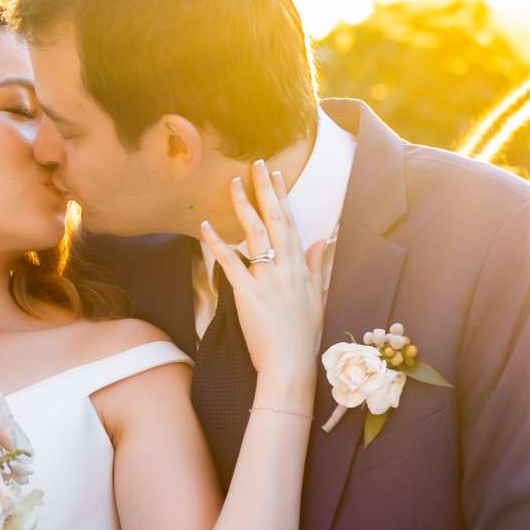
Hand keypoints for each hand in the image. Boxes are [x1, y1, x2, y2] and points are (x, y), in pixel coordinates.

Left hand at [200, 161, 325, 409]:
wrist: (290, 366)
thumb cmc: (303, 336)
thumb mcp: (319, 298)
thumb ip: (320, 267)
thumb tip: (324, 240)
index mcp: (301, 268)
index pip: (291, 224)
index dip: (283, 198)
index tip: (277, 175)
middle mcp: (286, 268)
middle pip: (275, 221)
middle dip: (266, 190)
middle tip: (257, 163)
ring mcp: (267, 280)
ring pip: (254, 235)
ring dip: (243, 206)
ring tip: (233, 183)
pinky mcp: (247, 295)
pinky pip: (231, 264)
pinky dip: (217, 244)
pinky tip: (205, 226)